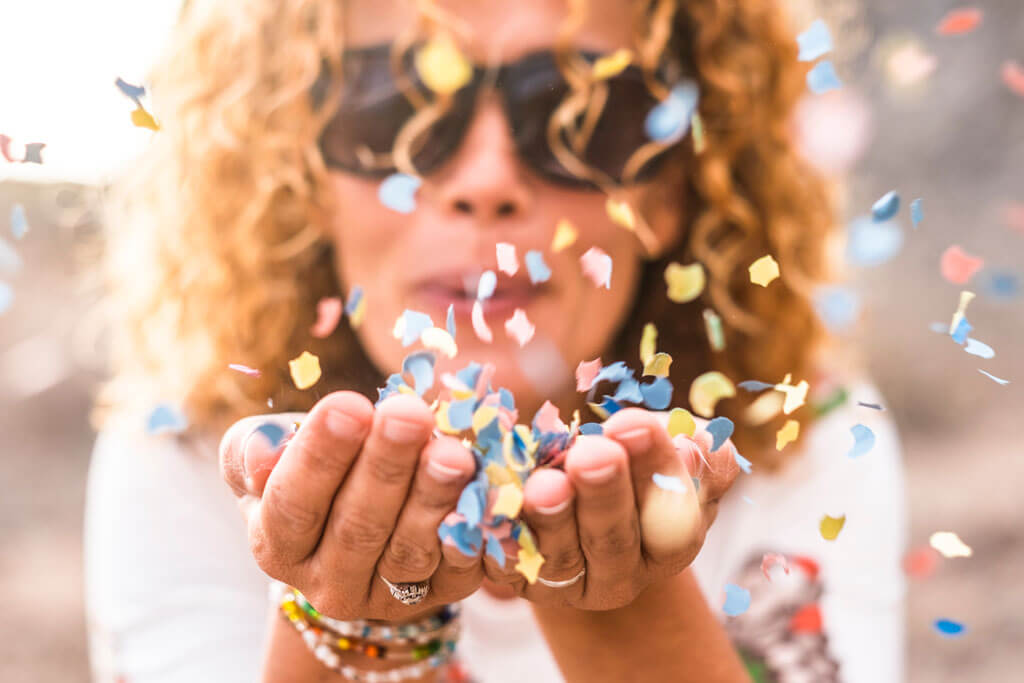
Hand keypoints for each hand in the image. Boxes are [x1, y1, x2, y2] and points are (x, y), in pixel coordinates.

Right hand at [219, 391, 484, 620]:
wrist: (360, 515)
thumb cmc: (309, 467)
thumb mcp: (266, 453)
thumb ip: (251, 450)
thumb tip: (264, 451)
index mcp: (276, 546)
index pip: (293, 504)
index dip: (320, 456)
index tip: (348, 404)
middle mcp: (329, 584)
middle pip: (357, 528)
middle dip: (386, 467)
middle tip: (409, 414)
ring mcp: (390, 596)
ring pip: (411, 550)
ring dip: (434, 498)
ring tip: (454, 452)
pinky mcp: (445, 592)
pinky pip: (464, 564)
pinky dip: (478, 528)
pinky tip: (491, 490)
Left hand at [480, 408, 738, 609]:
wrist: (573, 489)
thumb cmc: (637, 463)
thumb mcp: (679, 456)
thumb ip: (698, 453)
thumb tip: (695, 447)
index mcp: (669, 545)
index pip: (674, 520)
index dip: (657, 473)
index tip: (634, 423)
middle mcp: (618, 576)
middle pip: (613, 542)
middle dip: (605, 495)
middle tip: (594, 453)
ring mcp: (562, 583)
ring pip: (557, 556)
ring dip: (550, 517)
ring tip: (545, 481)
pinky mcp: (512, 577)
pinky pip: (500, 556)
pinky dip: (494, 526)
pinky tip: (487, 495)